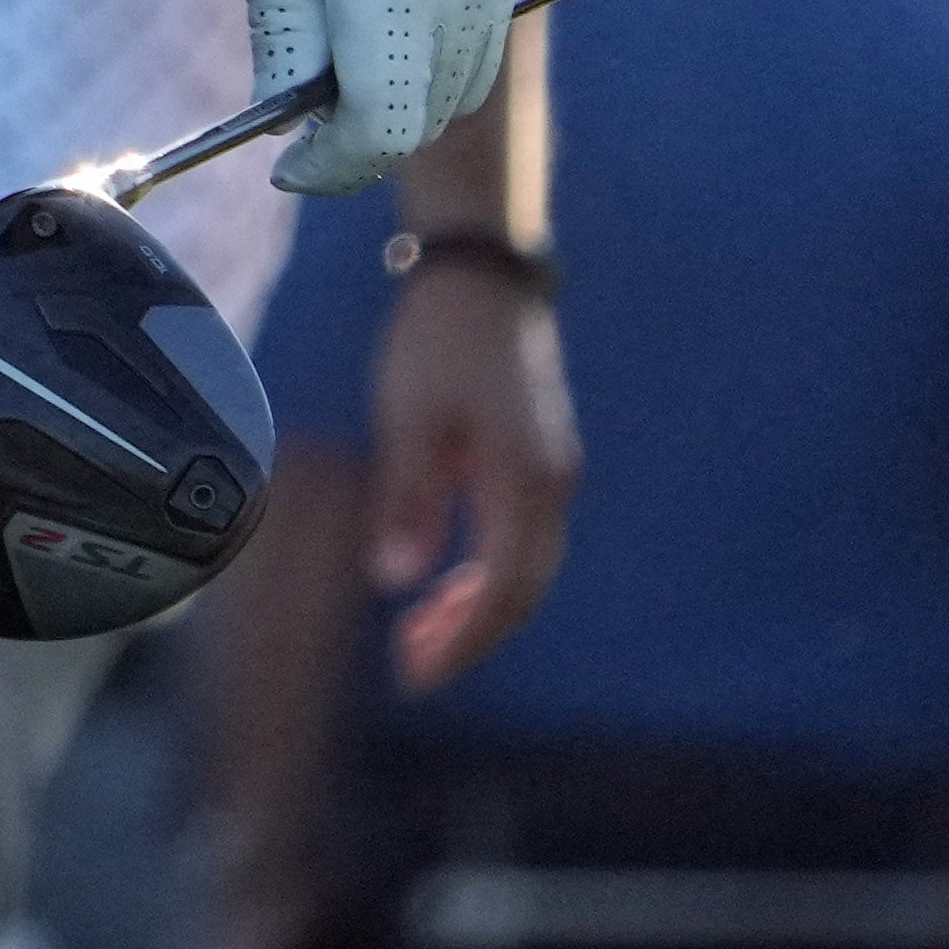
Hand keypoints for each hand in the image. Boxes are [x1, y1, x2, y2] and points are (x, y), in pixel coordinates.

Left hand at [230, 0, 547, 194]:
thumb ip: (285, 26)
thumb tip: (283, 111)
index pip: (380, 127)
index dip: (331, 164)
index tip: (287, 165)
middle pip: (431, 110)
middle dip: (370, 129)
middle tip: (304, 115)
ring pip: (470, 68)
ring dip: (412, 84)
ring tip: (342, 53)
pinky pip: (491, 9)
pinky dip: (444, 30)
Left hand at [358, 252, 579, 690]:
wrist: (484, 273)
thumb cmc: (438, 339)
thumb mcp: (409, 417)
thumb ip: (408, 499)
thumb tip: (394, 581)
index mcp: (524, 482)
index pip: (500, 591)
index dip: (460, 641)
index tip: (415, 675)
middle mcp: (553, 486)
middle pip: (521, 591)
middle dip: (468, 637)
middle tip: (411, 668)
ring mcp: (554, 473)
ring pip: (527, 568)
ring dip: (478, 608)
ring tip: (419, 635)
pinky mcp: (542, 459)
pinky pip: (524, 539)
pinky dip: (488, 572)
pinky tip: (444, 581)